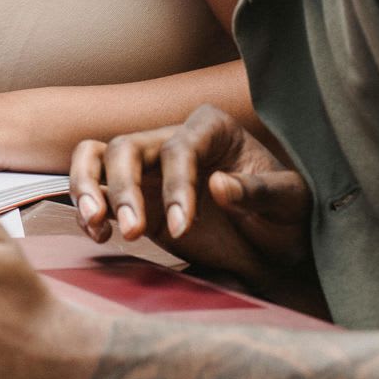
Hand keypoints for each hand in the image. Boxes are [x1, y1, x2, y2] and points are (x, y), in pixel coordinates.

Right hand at [69, 105, 313, 302]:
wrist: (274, 249)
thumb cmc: (286, 217)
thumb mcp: (290, 204)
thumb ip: (258, 192)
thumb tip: (217, 185)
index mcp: (212, 129)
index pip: (179, 147)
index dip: (176, 185)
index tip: (185, 227)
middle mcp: (173, 141)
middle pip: (127, 146)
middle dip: (123, 188)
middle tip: (131, 230)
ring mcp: (149, 169)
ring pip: (98, 156)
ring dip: (89, 186)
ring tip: (95, 223)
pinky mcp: (134, 197)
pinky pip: (96, 188)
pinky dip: (87, 207)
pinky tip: (98, 234)